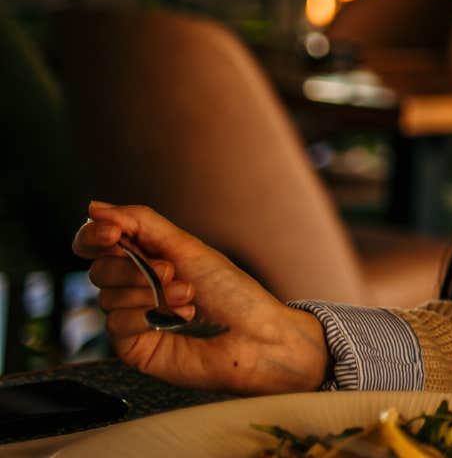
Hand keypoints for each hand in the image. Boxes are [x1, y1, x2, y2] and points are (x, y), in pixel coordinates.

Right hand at [73, 202, 330, 394]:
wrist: (256, 336)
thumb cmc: (231, 292)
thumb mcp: (187, 247)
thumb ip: (141, 223)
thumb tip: (95, 207)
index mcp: (146, 257)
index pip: (97, 242)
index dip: (95, 235)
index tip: (112, 234)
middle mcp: (133, 286)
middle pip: (99, 269)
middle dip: (133, 268)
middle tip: (172, 272)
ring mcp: (131, 316)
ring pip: (107, 297)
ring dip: (151, 293)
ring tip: (188, 297)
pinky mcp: (132, 346)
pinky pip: (116, 324)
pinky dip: (148, 316)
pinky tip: (179, 320)